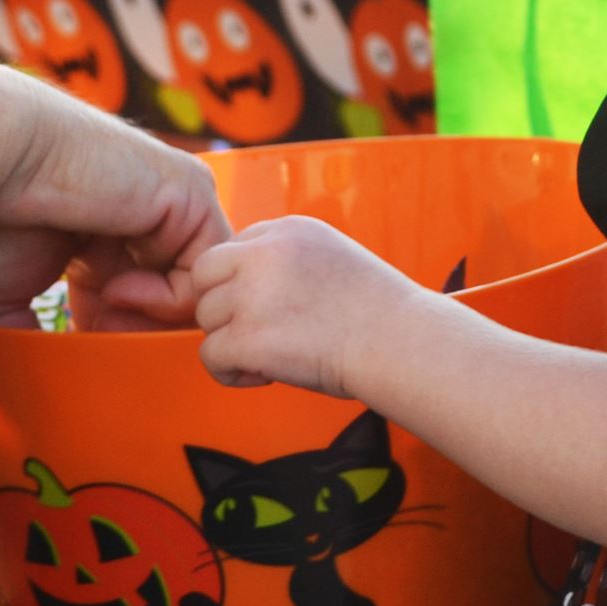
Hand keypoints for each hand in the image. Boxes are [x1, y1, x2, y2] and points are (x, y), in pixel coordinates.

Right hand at [0, 72, 224, 328]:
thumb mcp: (9, 295)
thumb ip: (37, 334)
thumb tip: (44, 386)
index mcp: (101, 226)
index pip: (135, 292)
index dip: (110, 330)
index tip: (79, 344)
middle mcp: (140, 207)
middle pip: (170, 292)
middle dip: (136, 332)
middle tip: (96, 339)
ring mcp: (169, 197)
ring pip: (193, 286)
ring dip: (150, 320)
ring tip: (102, 315)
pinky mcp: (189, 192)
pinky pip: (204, 270)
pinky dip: (167, 300)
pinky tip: (117, 288)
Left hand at [190, 215, 413, 394]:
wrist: (400, 342)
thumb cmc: (380, 314)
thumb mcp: (334, 258)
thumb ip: (290, 262)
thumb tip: (249, 290)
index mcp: (288, 229)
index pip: (234, 248)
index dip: (244, 284)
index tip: (272, 309)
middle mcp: (264, 253)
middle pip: (205, 274)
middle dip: (222, 305)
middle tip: (256, 331)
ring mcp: (252, 294)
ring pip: (205, 317)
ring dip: (229, 340)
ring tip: (269, 356)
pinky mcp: (246, 337)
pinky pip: (210, 356)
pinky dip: (230, 373)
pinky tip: (264, 376)